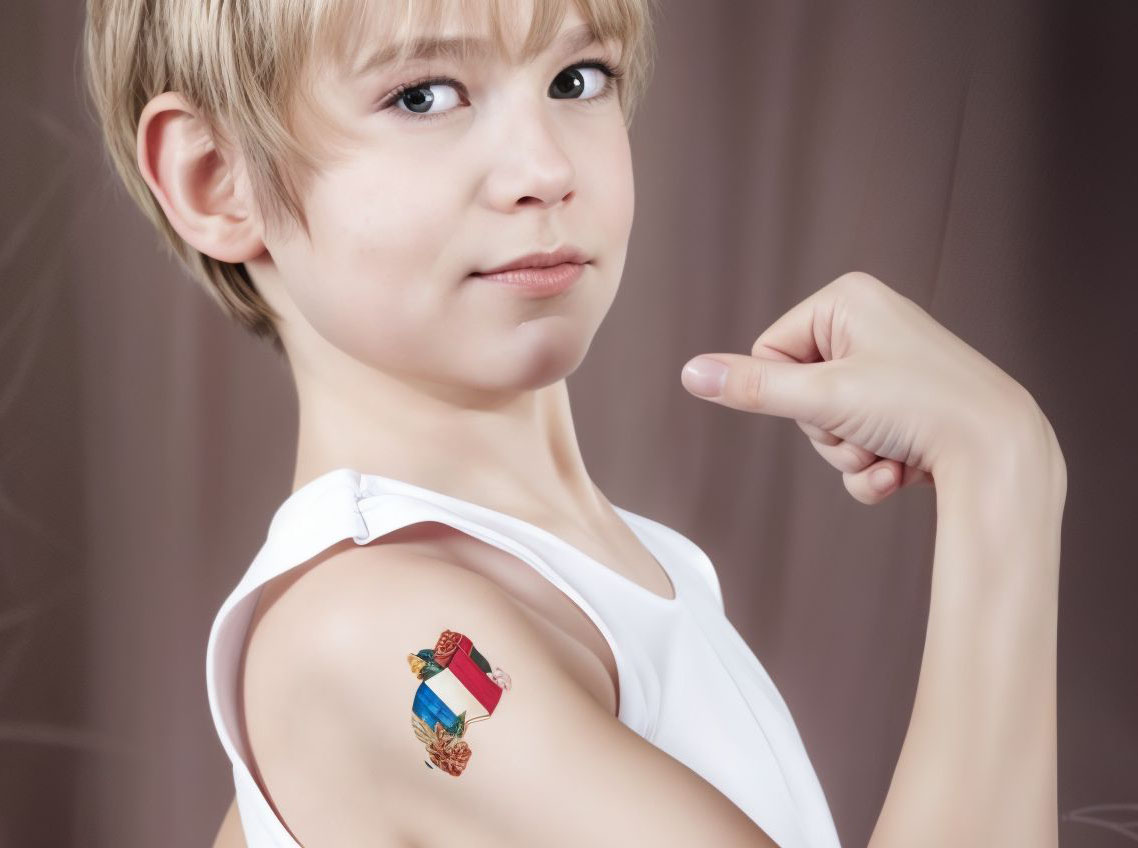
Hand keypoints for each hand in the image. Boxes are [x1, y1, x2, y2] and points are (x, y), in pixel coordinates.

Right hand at [680, 272, 1050, 503]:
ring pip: (826, 425)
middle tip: (864, 432)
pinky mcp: (905, 404)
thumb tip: (692, 372)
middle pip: (797, 393)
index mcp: (847, 300)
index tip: (830, 402)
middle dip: (826, 431)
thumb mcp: (825, 396)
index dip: (787, 392)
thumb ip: (754, 387)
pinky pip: (858, 440)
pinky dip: (873, 466)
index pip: (769, 351)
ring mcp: (888, 365)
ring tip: (889, 451)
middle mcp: (868, 324)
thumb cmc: (923, 406)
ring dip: (849, 454)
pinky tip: (903, 468)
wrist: (999, 453)